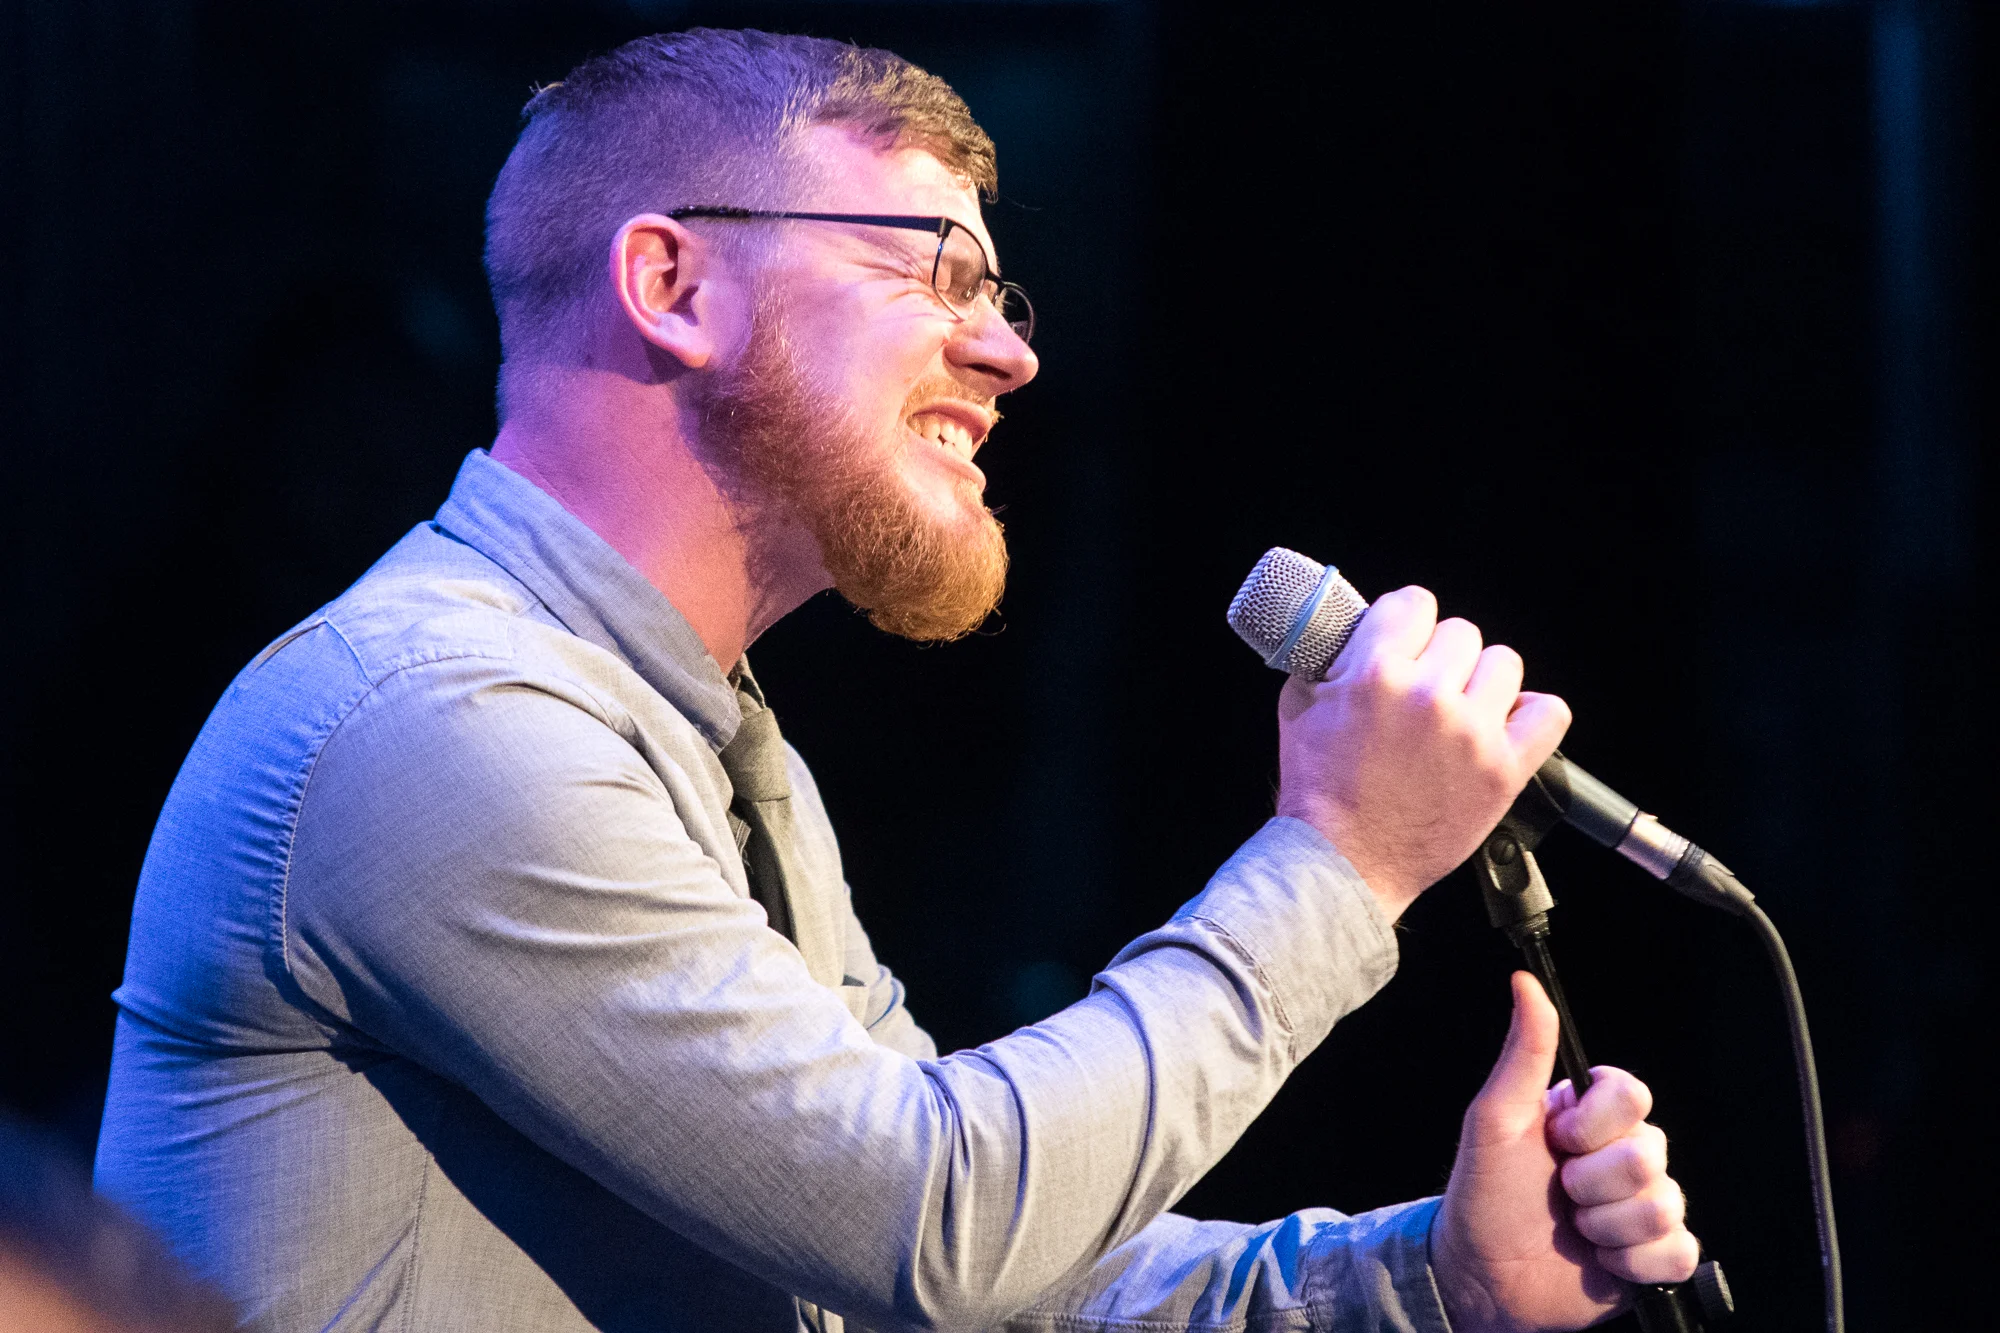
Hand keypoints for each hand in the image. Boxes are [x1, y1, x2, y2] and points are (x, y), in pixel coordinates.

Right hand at [1273, 586, 1568, 918]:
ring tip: (1460, 710)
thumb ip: (1330, 656)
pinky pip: (1549, 714)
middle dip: (1440, 657)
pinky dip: (1530, 716)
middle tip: (1423, 689)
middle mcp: (1427, 697)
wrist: (1344, 863)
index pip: (1415, 603)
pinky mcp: (1503, 771)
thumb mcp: (1299, 706)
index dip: (1408, 621)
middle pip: (1461, 633)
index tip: (1406, 640)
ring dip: (1482, 682)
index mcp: (1375, 673)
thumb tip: (1354, 625)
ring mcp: (1471, 734)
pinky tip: (1502, 726)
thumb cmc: (1320, 792)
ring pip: (1504, 664)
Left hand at [1432, 973, 1699, 1332]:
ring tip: (1574, 1229)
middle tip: (1559, 1194)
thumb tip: (1525, 981)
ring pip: (1665, 1207)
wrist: (1482, 1277)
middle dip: (1593, 1184)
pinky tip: (1601, 1260)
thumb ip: (1523, 1052)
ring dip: (1606, 1227)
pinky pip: (1678, 1252)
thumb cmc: (1482, 1193)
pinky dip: (1633, 1263)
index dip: (1598, 1125)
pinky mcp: (1653, 1256)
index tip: (1559, 1141)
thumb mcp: (1495, 1118)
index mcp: (1591, 1118)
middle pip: (1652, 1155)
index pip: (1634, 1095)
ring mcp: (1642, 1207)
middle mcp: (1623, 1156)